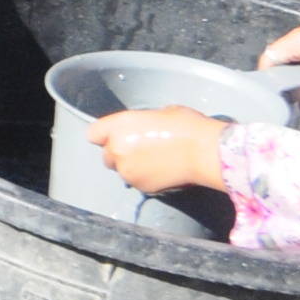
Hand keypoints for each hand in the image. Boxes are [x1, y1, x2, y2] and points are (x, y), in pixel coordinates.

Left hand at [95, 106, 230, 198]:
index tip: (112, 137)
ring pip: (121, 171)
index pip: (94, 133)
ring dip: (132, 167)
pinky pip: (136, 182)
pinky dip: (145, 178)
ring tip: (155, 161)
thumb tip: (142, 129)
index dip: (104, 135)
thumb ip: (141, 123)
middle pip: (106, 155)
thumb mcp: (160, 113)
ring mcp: (127, 171)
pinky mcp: (140, 186)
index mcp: (120, 126)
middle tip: (140, 150)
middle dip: (119, 154)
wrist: (205, 152)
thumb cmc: (187, 127)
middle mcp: (117, 149)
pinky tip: (162, 171)